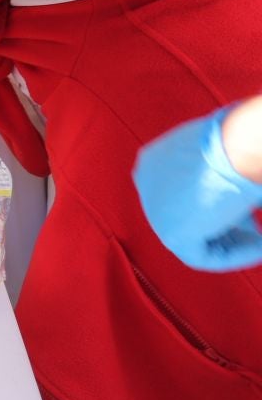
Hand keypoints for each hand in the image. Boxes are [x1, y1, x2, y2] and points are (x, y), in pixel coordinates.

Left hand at [134, 103, 261, 270]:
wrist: (239, 144)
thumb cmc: (239, 143)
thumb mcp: (223, 156)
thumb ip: (218, 179)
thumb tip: (232, 205)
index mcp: (156, 159)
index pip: (182, 193)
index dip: (218, 206)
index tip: (248, 215)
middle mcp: (148, 181)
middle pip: (187, 216)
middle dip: (224, 227)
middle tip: (255, 231)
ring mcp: (154, 208)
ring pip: (193, 238)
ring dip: (232, 244)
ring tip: (260, 242)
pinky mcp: (170, 233)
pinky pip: (201, 256)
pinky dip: (233, 256)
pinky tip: (258, 247)